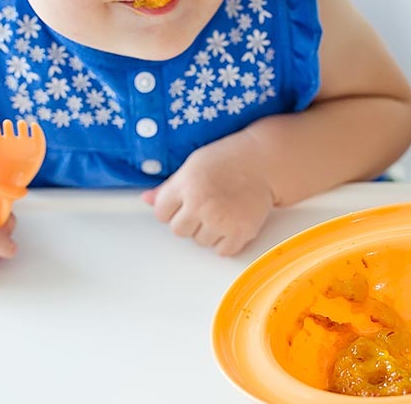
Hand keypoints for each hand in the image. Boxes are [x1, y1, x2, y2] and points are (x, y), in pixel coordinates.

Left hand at [141, 138, 274, 256]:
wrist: (265, 161)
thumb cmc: (229, 159)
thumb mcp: (193, 165)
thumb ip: (169, 187)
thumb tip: (146, 199)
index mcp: (186, 184)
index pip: (161, 213)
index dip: (172, 208)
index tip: (184, 201)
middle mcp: (201, 204)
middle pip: (178, 231)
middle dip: (189, 220)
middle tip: (205, 205)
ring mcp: (221, 220)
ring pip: (200, 242)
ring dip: (208, 231)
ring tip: (221, 210)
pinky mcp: (241, 232)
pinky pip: (222, 251)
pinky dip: (226, 241)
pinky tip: (231, 221)